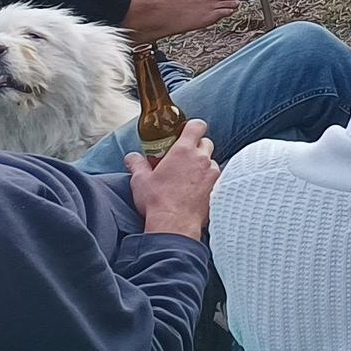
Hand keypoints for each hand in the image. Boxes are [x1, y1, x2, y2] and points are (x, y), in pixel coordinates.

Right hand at [122, 118, 217, 239]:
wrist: (174, 225)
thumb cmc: (157, 201)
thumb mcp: (140, 180)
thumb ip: (137, 164)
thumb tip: (131, 157)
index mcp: (183, 150)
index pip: (197, 125)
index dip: (192, 127)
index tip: (185, 133)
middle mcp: (202, 158)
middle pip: (206, 142)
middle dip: (196, 147)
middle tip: (184, 159)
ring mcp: (213, 173)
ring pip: (212, 161)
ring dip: (203, 165)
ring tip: (189, 178)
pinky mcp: (218, 188)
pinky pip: (217, 178)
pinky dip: (209, 180)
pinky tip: (198, 190)